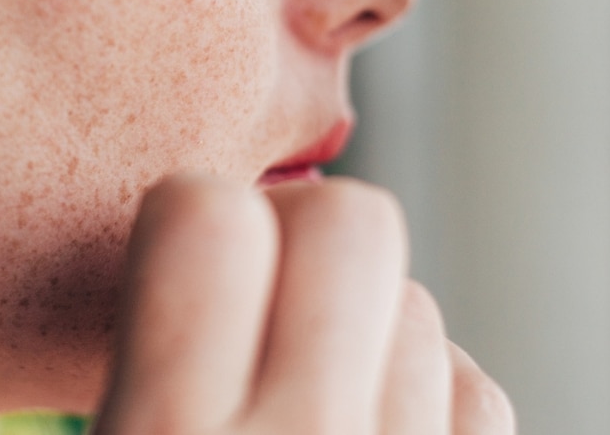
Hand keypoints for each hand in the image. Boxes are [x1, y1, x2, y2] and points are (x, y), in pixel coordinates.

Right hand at [92, 174, 513, 434]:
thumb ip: (130, 354)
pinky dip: (429, 400)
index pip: (208, 220)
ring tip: (298, 401)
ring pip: (418, 307)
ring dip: (361, 329)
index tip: (179, 246)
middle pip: (351, 222)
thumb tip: (149, 253)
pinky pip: (479, 400)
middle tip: (253, 295)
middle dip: (301, 231)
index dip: (190, 208)